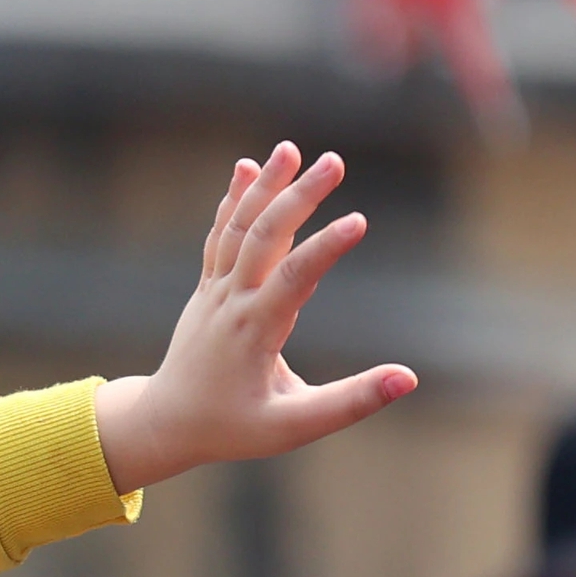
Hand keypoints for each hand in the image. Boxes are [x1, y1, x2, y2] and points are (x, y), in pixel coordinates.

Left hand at [93, 143, 416, 491]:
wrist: (168, 423)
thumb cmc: (233, 428)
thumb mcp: (294, 426)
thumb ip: (350, 402)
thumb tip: (408, 379)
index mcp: (255, 332)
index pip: (293, 279)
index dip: (325, 249)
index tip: (360, 220)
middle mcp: (230, 302)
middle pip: (263, 237)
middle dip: (298, 196)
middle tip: (334, 160)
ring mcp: (214, 290)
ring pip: (237, 228)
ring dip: (264, 186)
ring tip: (292, 148)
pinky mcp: (208, 287)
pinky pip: (220, 236)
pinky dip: (233, 201)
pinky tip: (248, 167)